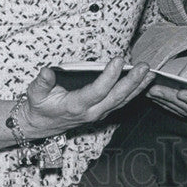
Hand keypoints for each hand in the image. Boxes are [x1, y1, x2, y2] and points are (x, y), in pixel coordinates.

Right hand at [23, 58, 152, 137]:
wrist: (42, 125)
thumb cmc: (40, 106)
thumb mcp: (35, 93)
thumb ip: (42, 83)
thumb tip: (47, 72)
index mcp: (75, 106)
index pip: (96, 91)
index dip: (108, 76)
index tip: (118, 60)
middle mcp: (91, 112)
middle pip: (116, 97)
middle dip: (132, 82)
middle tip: (143, 67)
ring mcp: (99, 114)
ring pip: (122, 101)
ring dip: (138, 87)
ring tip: (150, 73)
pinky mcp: (103, 112)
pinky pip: (121, 102)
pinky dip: (134, 92)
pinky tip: (144, 81)